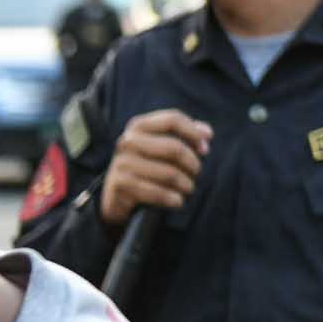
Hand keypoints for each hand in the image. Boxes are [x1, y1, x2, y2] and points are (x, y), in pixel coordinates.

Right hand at [100, 109, 210, 227]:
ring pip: (169, 173)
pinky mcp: (121, 184)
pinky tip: (178, 202)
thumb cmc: (146, 167)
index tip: (205, 149)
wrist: (115, 196)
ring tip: (188, 189)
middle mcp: (128, 141)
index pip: (172, 119)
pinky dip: (172, 199)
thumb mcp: (161, 146)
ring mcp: (122, 163)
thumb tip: (207, 134)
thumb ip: (185, 135)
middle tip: (196, 173)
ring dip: (185, 184)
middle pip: (174, 148)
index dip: (194, 133)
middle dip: (192, 163)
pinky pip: (156, 192)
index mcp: (138, 126)